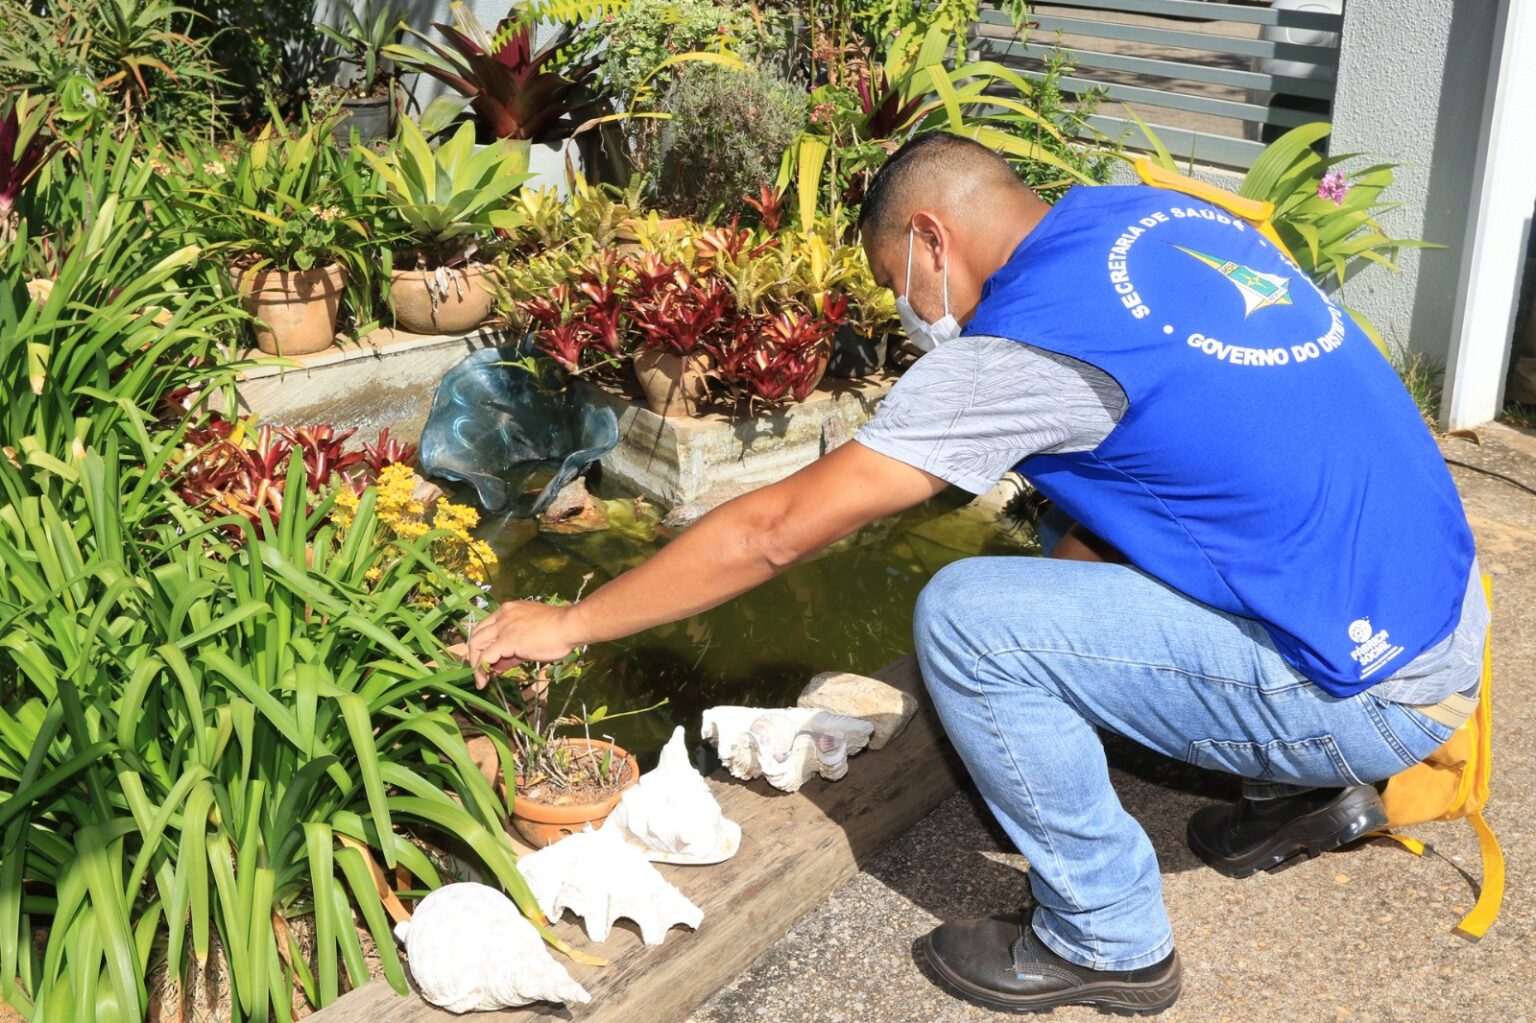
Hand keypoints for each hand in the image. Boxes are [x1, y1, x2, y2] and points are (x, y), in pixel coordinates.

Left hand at [464, 600, 580, 688]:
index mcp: (509, 610)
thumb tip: (500, 665)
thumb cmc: (558, 631)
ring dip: (475, 663)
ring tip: (480, 679)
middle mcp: (502, 615)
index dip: (485, 644)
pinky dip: (480, 670)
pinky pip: (486, 657)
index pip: (488, 626)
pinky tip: (483, 680)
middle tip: (480, 670)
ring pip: (476, 643)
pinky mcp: (505, 640)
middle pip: (478, 633)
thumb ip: (514, 649)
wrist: (569, 626)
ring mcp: (503, 626)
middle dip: (475, 653)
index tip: (490, 661)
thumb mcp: (531, 638)